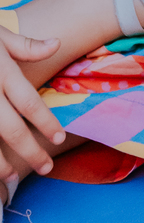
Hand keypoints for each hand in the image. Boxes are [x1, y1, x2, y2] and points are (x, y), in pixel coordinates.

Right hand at [0, 29, 65, 177]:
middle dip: (31, 151)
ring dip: (1, 164)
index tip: (59, 138)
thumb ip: (26, 45)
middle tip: (46, 167)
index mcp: (2, 71)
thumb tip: (56, 44)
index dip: (46, 122)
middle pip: (12, 129)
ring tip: (14, 177)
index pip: (29, 102)